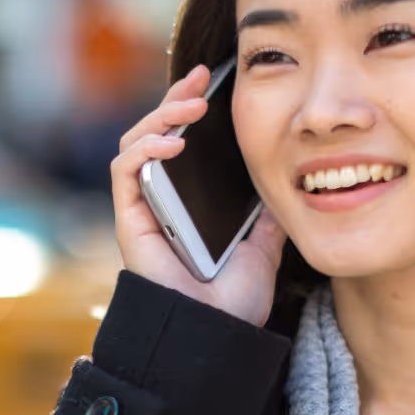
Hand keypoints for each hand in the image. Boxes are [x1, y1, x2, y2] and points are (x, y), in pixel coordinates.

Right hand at [110, 63, 288, 327]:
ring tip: (192, 105)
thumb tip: (288, 178)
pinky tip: (174, 142)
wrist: (220, 336)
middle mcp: (161, 201)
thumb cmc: (235, 301)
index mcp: (187, 202)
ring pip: (136, 143)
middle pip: (155, 133)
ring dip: (160, 116)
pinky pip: (126, 171)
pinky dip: (146, 149)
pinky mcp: (130, 221)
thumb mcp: (264, 245)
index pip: (181, 140)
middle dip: (175, 99)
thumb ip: (267, 214)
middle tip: (200, 77)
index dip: (190, 107)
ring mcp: (143, 209)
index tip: (213, 81)